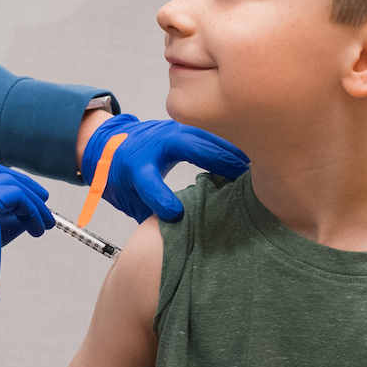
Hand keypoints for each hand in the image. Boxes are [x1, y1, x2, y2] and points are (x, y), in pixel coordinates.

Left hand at [83, 115, 249, 222]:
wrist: (110, 142)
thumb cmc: (120, 176)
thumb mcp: (128, 201)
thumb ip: (150, 217)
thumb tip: (173, 239)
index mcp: (135, 166)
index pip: (148, 182)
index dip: (161, 199)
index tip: (177, 214)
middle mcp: (155, 144)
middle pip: (190, 147)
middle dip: (220, 162)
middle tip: (248, 181)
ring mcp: (172, 130)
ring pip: (206, 136)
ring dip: (232, 150)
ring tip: (256, 167)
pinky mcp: (185, 127)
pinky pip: (211, 133)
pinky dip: (230, 144)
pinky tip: (247, 155)